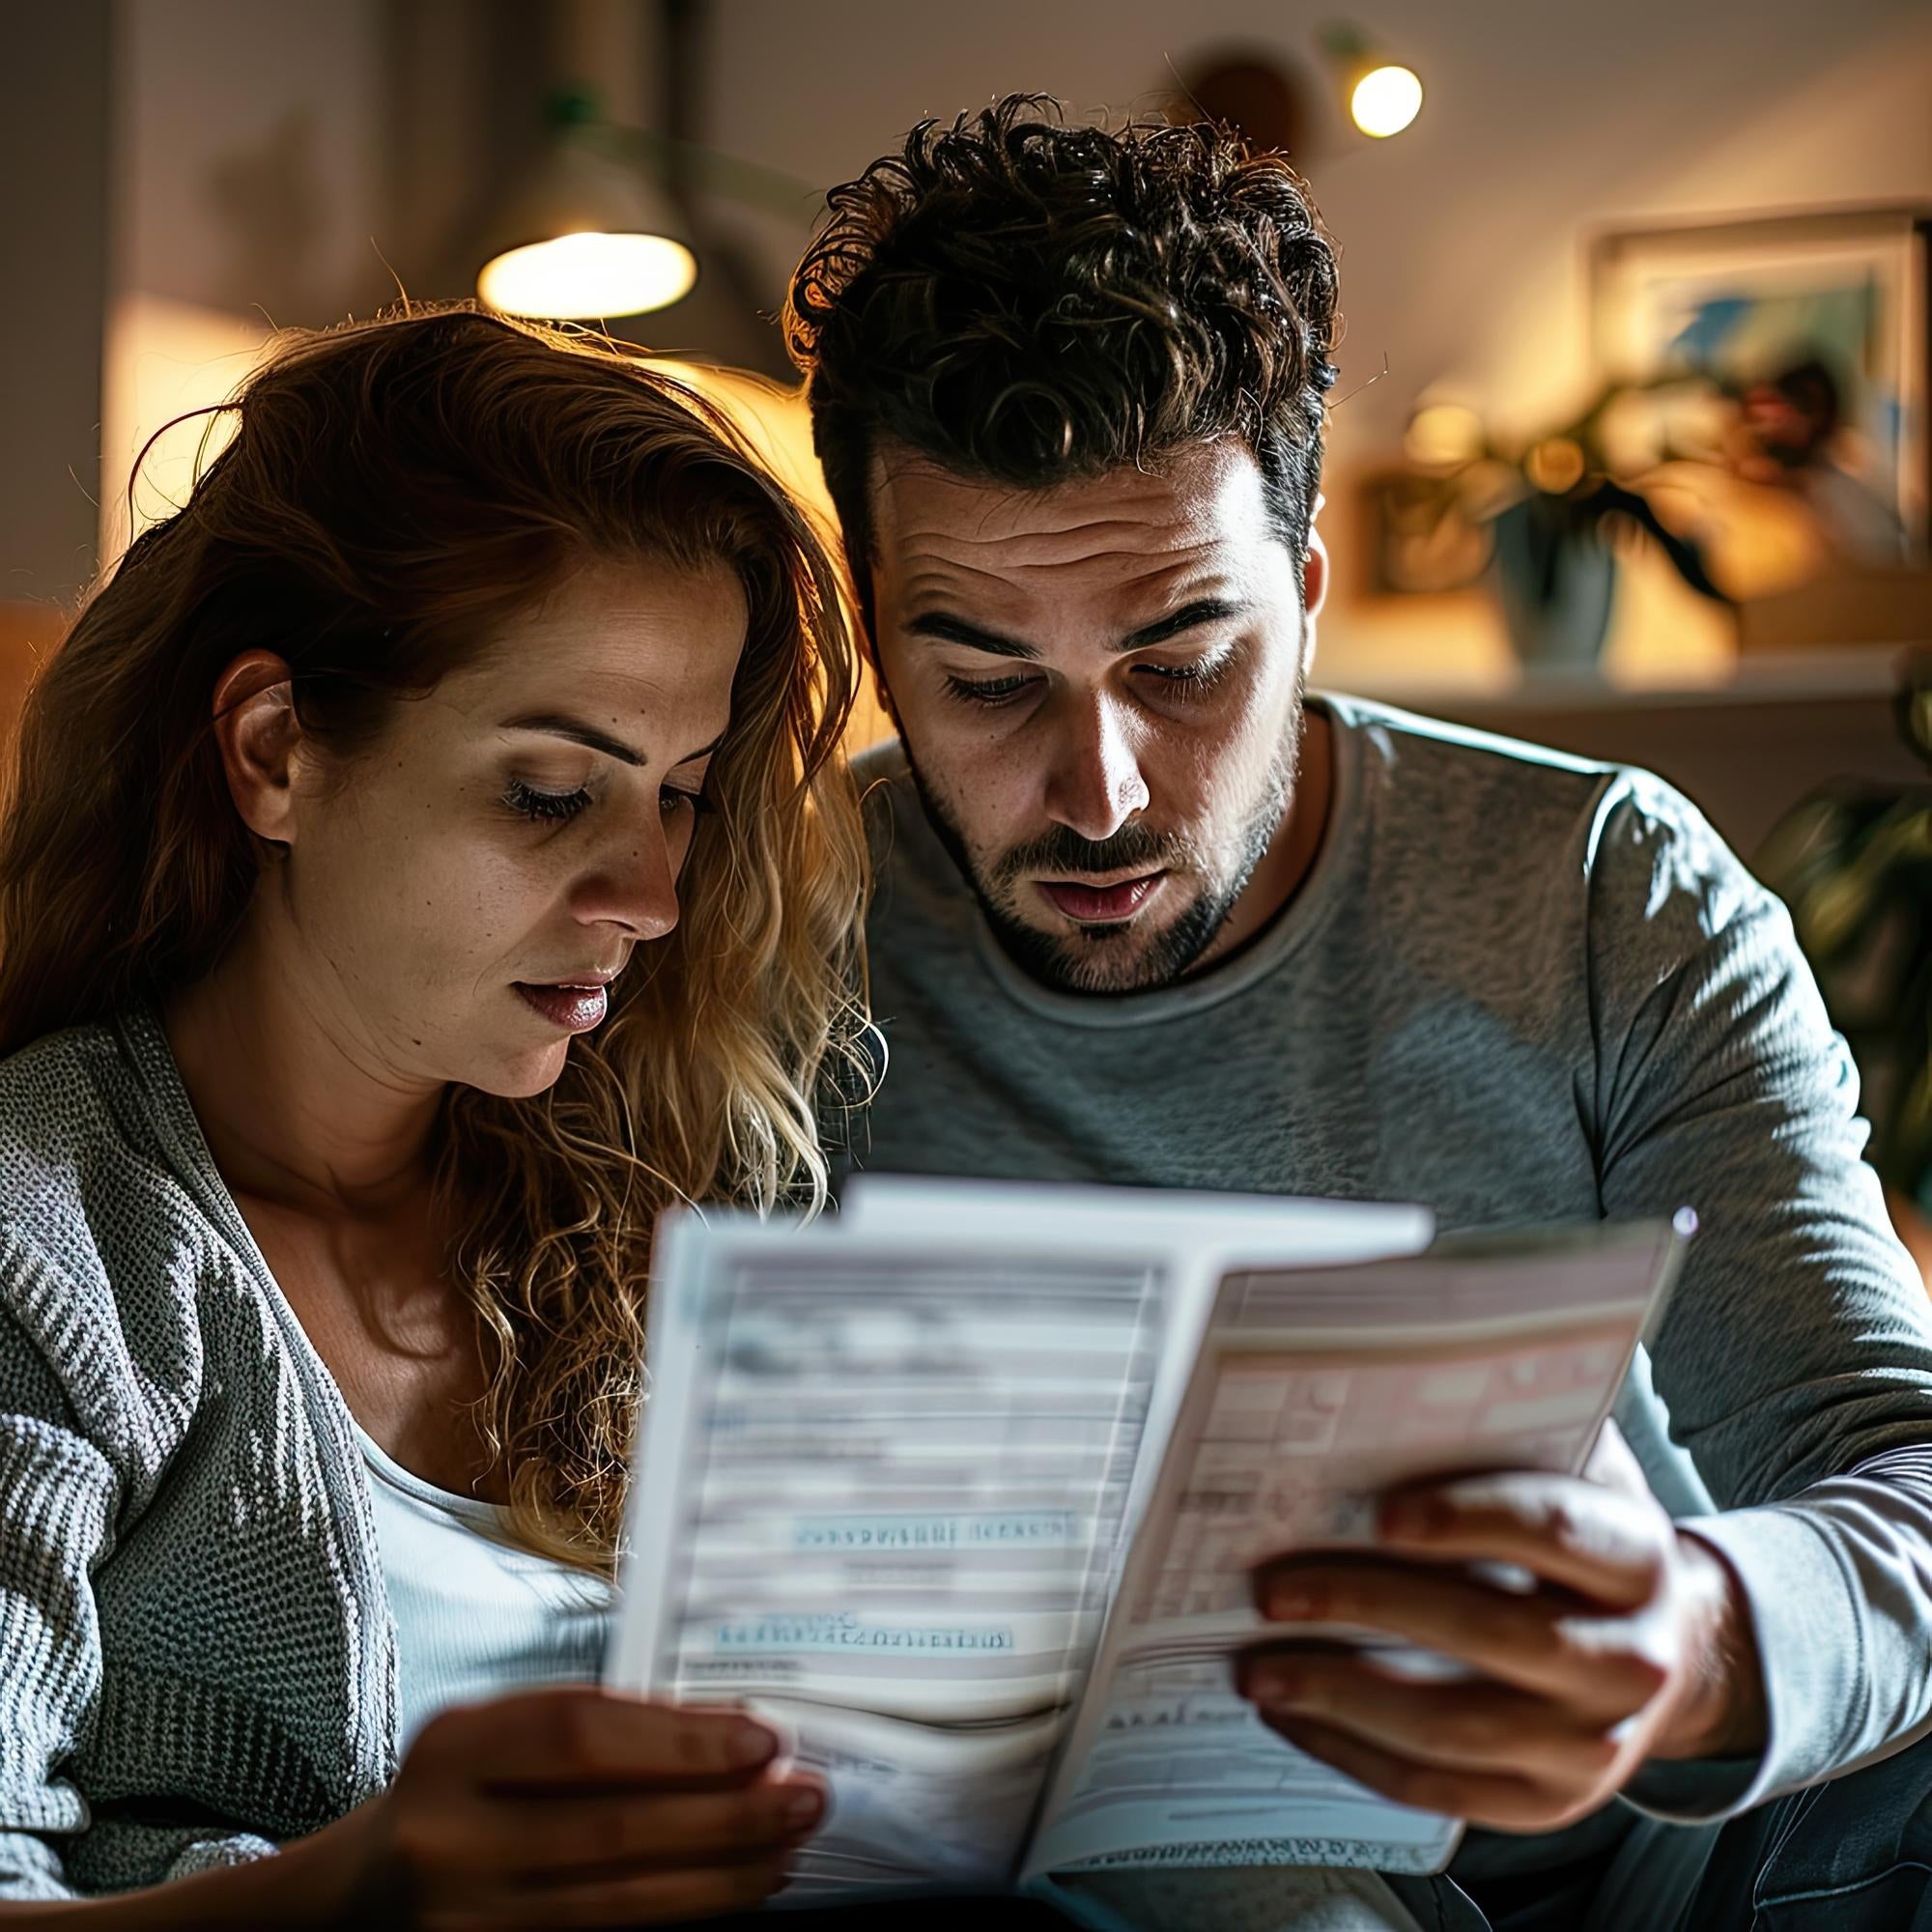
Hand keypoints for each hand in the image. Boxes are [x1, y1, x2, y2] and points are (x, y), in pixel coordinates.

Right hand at [326, 1685, 826, 1928]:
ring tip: (784, 1851)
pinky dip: (677, 1922)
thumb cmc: (456, 1796)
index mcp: (456, 1751)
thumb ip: (596, 1733)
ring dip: (718, 1878)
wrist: (354, 1900)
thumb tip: (731, 1740)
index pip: (581, 1737)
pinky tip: (729, 1897)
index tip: (764, 1740)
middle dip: (725, 1816)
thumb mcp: (498, 1739)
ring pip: (616, 1907)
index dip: (681, 1741)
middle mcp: (450, 1840)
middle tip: (804, 1797)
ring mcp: (466, 1922)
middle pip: (611, 1829)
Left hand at [1236, 1424, 1765, 1832]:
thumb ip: (1510, 1429)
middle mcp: (1631, 1660)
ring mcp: (1593, 1745)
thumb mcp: (1574, 1471)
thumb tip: (1390, 1383)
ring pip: (1454, 1727)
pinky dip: (1355, 1754)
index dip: (1465, 1517)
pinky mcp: (1548, 1803)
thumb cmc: (1584, 1539)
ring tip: (1259, 1667)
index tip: (1378, 1512)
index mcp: (1636, 1559)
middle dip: (1368, 1606)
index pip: (1551, 1530)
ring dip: (1340, 1694)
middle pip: (1490, 1635)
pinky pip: (1440, 1790)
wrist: (1667, 1653)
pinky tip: (1296, 1715)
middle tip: (1273, 1588)